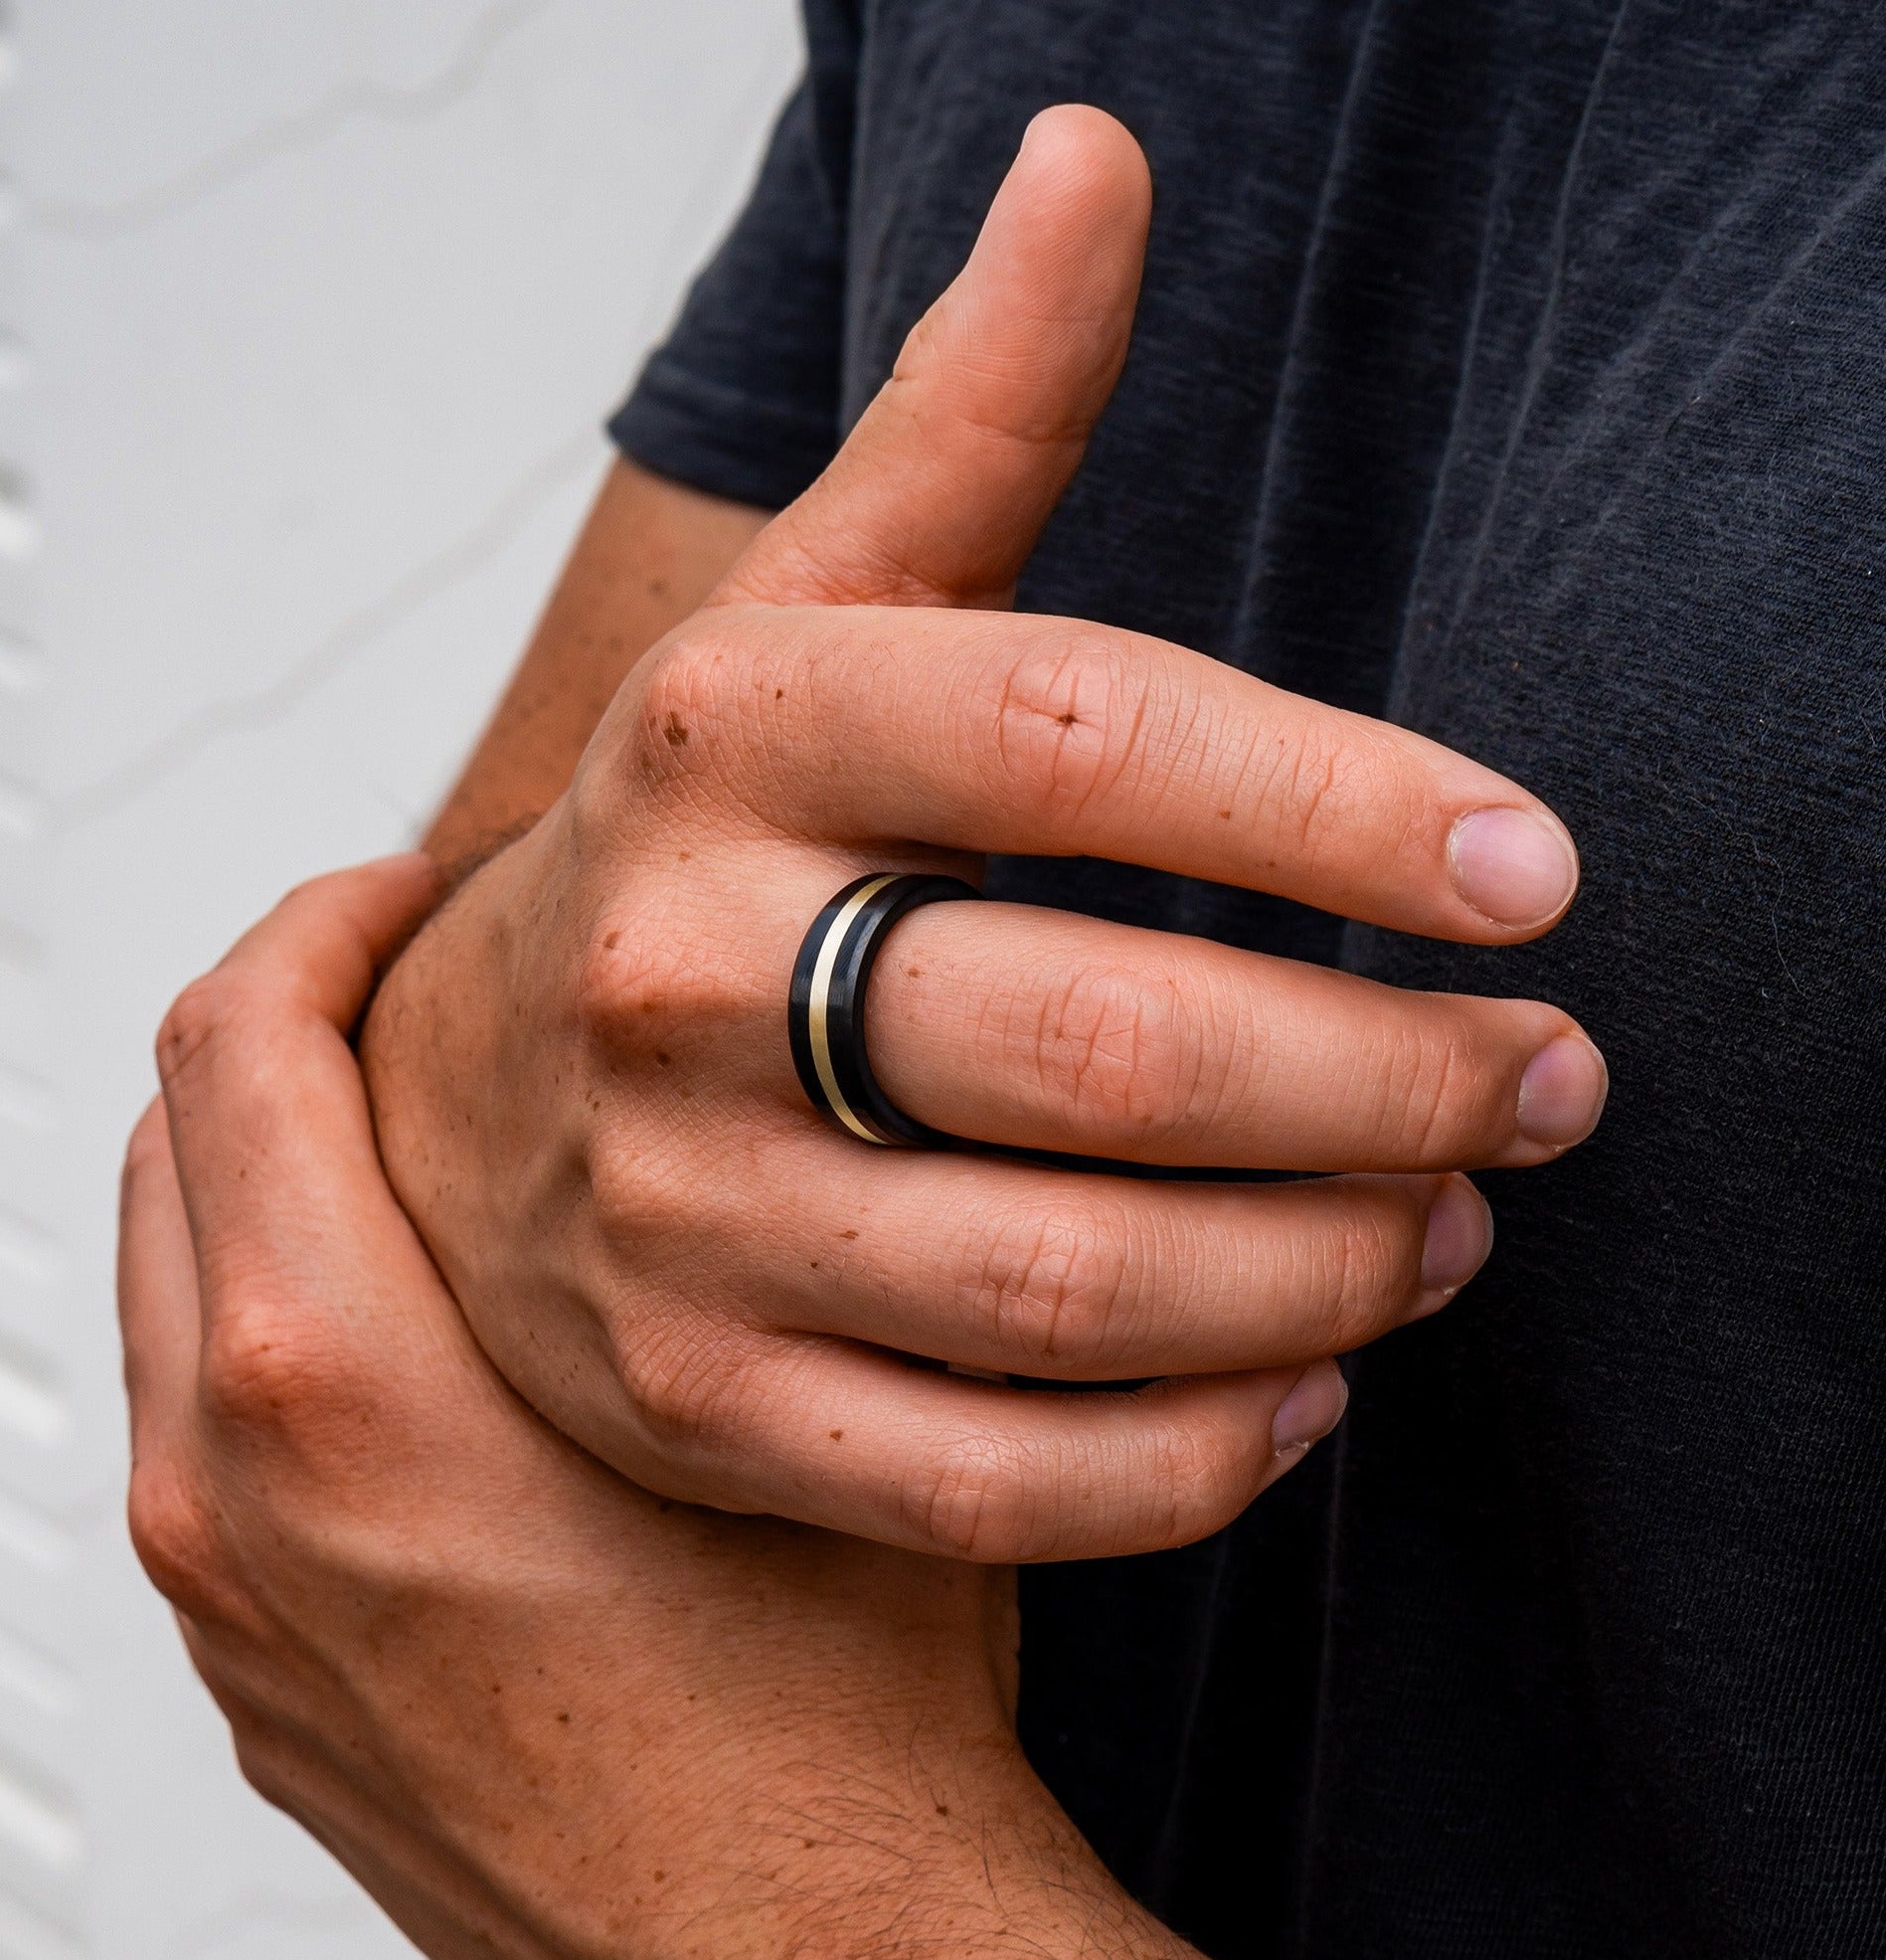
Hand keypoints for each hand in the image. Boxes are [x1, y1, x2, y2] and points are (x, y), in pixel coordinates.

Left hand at [126, 858, 1194, 1959]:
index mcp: (341, 1406)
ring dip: (278, 1172)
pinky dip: (279, 1314)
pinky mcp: (260, 1670)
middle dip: (285, 1025)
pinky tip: (436, 1324)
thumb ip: (719, 1226)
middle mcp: (232, 1504)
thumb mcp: (793, 1410)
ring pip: (174, 1292)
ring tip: (432, 1135)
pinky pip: (202, 1424)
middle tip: (419, 981)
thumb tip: (734, 1060)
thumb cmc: (814, 1740)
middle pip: (168, 1150)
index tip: (408, 892)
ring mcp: (227, 1599)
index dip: (322, 923)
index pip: (236, 1054)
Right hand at [361, 106, 1606, 1558]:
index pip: (1076, 737)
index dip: (1336, 804)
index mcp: (730, 737)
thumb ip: (972, 410)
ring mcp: (677, 1213)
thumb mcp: (815, 614)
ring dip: (1328, 1267)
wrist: (460, 1100)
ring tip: (1457, 1221)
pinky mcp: (703, 1398)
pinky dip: (1189, 1458)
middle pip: (1112, 1044)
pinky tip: (1310, 1392)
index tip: (1530, 868)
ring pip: (1076, 1280)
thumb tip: (1100, 157)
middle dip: (1390, 1076)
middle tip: (1546, 1076)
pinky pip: (988, 1477)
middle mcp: (678, 973)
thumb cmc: (706, 845)